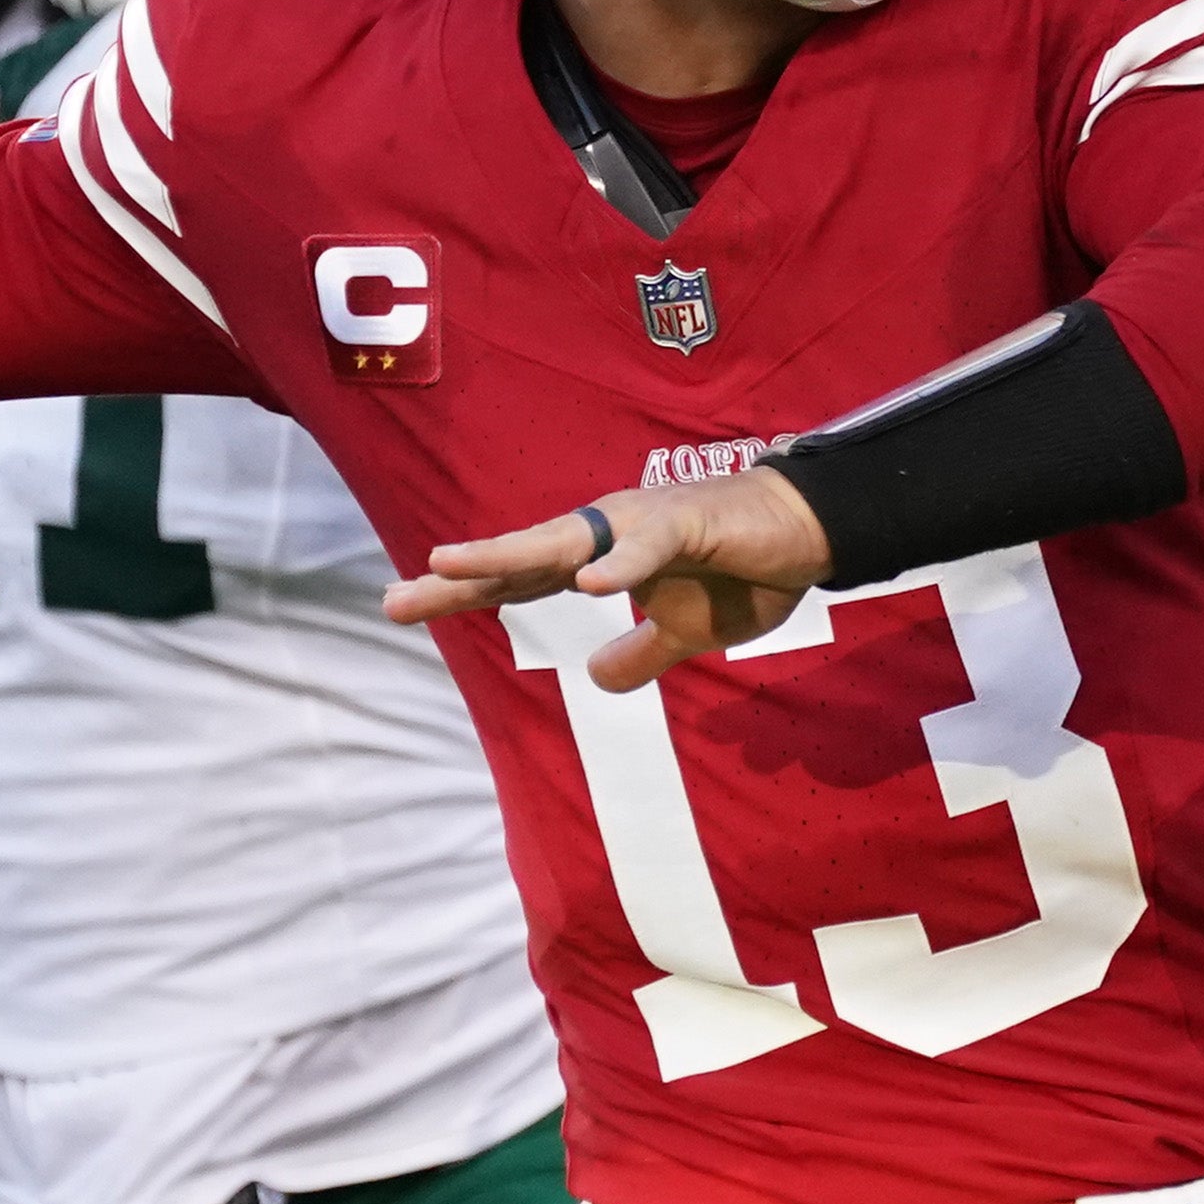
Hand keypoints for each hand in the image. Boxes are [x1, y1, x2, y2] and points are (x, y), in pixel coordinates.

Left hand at [383, 467, 833, 691]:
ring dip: (509, 553)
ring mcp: (643, 525)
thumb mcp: (687, 633)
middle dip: (458, 577)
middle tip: (394, 599)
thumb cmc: (746, 569)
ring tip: (453, 567)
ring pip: (566, 540)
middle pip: (520, 558)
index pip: (520, 580)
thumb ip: (640, 653)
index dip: (462, 594)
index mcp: (601, 559)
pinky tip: (590, 584)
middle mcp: (607, 534)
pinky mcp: (688, 523)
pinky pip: (648, 547)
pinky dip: (621, 565)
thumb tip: (598, 680)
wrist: (809, 532)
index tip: (399, 606)